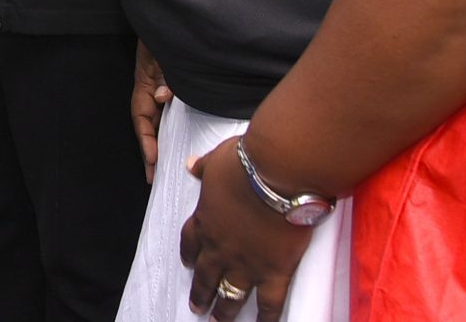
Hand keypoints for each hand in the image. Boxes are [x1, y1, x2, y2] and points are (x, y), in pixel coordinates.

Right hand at [133, 41, 173, 182]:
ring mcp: (164, 89)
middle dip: (150, 150)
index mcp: (145, 83)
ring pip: (159, 120)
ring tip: (163, 166)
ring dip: (161, 142)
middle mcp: (152, 89)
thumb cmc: (167, 33)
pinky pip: (172, 112)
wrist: (172, 19)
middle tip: (153, 176)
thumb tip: (163, 97)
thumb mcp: (164, 53)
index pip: (141, 116)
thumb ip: (164, 74)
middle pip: (149, 124)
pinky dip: (172, 128)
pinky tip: (179, 140)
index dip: (145, 139)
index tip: (152, 158)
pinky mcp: (176, 87)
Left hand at [179, 137, 314, 321]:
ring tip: (219, 321)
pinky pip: (269, 303)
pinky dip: (267, 318)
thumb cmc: (247, 164)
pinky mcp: (274, 272)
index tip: (188, 263)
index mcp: (205, 220)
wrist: (277, 176)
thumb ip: (204, 168)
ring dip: (224, 311)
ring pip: (231, 295)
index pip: (190, 242)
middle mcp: (220, 247)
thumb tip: (191, 164)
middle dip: (200, 293)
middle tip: (197, 306)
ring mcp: (246, 264)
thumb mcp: (217, 160)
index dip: (188, 254)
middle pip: (206, 276)